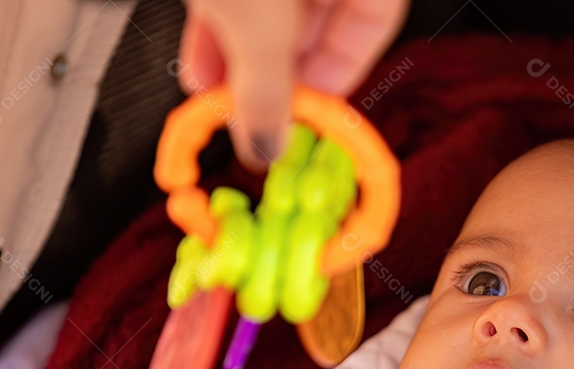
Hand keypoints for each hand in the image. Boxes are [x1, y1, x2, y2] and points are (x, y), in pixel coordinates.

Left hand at [178, 0, 409, 170]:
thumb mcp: (257, 24)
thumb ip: (266, 88)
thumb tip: (270, 148)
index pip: (372, 24)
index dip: (343, 73)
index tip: (313, 117)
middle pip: (319, 28)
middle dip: (283, 81)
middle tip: (263, 123)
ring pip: (271, 18)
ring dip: (243, 67)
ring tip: (222, 106)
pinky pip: (234, 0)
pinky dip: (217, 37)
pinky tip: (201, 73)